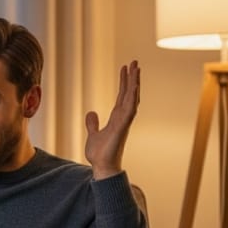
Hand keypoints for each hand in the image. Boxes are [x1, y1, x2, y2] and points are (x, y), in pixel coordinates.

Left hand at [85, 60, 139, 179]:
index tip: (126, 68)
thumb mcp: (92, 134)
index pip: (122, 95)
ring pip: (132, 97)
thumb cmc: (99, 153)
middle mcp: (123, 117)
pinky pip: (130, 109)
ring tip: (136, 68)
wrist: (101, 166)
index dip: (124, 82)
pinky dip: (133, 97)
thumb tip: (91, 113)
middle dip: (132, 77)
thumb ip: (93, 123)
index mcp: (117, 117)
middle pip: (129, 93)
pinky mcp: (122, 127)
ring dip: (134, 82)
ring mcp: (124, 121)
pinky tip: (134, 86)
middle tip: (135, 62)